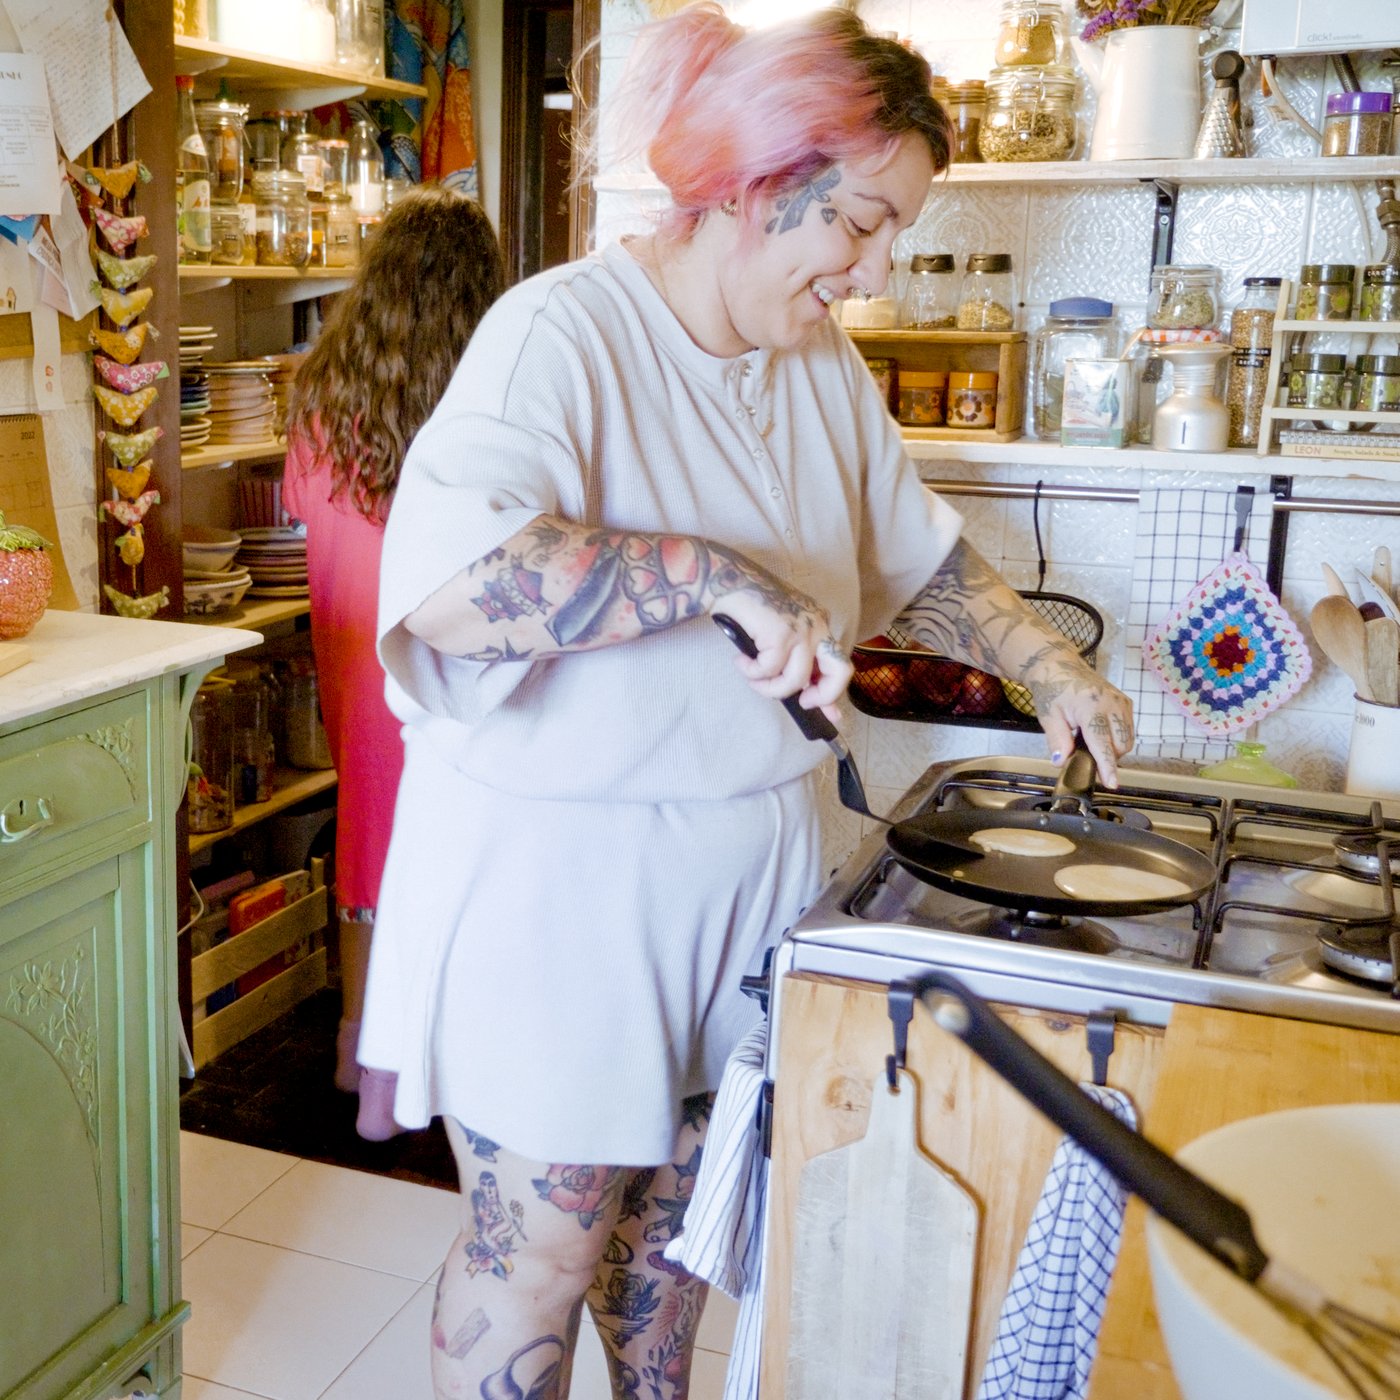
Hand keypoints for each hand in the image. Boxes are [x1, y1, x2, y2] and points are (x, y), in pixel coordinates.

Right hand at [708, 587, 852, 721]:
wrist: (728, 580)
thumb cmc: (750, 606)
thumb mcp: (780, 633)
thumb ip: (794, 659)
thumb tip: (804, 697)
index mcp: (819, 624)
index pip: (838, 664)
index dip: (833, 694)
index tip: (832, 716)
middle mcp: (817, 625)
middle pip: (840, 671)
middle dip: (823, 696)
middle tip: (801, 702)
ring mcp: (801, 630)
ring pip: (795, 681)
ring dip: (769, 688)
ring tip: (752, 678)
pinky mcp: (782, 634)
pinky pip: (768, 671)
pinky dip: (751, 672)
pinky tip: (740, 660)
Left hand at [1035, 665, 1133, 788]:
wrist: (1060, 667)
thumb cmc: (1053, 690)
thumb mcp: (1048, 716)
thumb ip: (1057, 740)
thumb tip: (1061, 761)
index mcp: (1090, 706)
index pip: (1102, 742)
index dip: (1107, 765)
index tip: (1111, 783)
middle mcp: (1112, 703)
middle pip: (1120, 744)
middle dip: (1108, 757)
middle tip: (1087, 755)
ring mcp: (1122, 702)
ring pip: (1127, 739)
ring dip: (1113, 748)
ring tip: (1091, 742)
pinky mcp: (1126, 702)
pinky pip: (1128, 729)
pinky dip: (1117, 738)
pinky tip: (1100, 733)